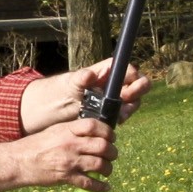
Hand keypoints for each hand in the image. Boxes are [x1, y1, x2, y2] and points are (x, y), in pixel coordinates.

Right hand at [5, 115, 120, 191]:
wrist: (20, 162)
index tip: (111, 137)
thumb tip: (95, 133)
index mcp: (68, 130)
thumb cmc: (37, 145)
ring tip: (107, 170)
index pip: (94, 126)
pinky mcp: (66, 177)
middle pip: (102, 146)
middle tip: (112, 155)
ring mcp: (69, 161)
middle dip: (112, 152)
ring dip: (108, 169)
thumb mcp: (56, 130)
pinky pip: (89, 183)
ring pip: (99, 165)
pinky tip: (105, 187)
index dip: (108, 131)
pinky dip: (100, 187)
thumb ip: (74, 130)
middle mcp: (70, 144)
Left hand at [19, 58, 149, 131]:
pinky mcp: (111, 111)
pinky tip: (115, 121)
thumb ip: (80, 78)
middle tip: (126, 101)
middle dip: (137, 92)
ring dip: (130, 107)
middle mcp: (114, 83)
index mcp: (108, 71)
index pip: (128, 70)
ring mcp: (114, 97)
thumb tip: (89, 74)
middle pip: (137, 84)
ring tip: (121, 115)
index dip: (133, 78)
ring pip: (133, 100)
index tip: (126, 89)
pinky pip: (123, 113)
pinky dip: (122, 116)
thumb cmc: (63, 89)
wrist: (54, 106)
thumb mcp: (70, 83)